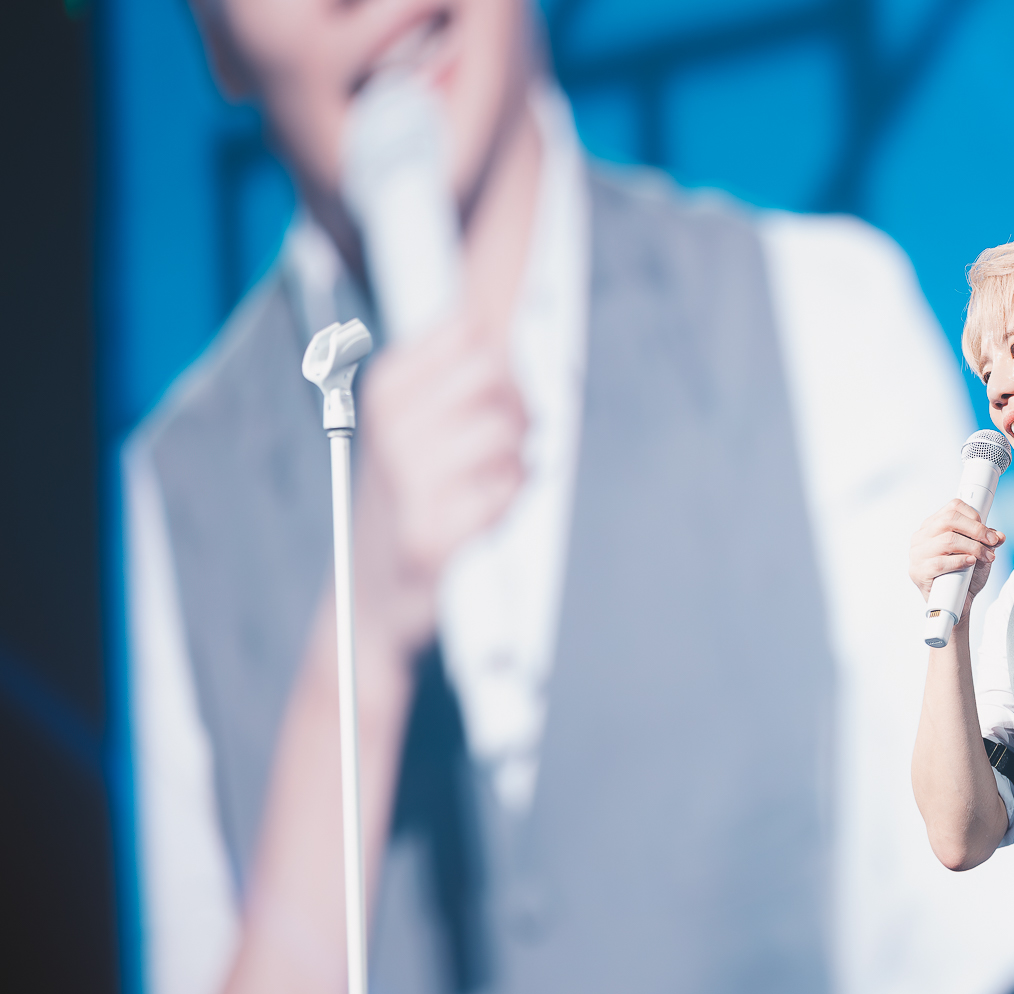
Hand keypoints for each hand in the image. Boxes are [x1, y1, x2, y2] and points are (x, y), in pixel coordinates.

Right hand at [349, 316, 526, 661]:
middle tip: (508, 434)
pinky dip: (511, 498)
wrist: (372, 591)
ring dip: (519, 456)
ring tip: (494, 475)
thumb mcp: (417, 415)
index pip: (470, 326)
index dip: (508, 346)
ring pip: (509, 433)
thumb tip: (514, 261)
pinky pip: (508, 491)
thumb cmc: (410, 492)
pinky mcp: (429, 534)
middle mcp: (391, 425)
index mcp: (387, 386)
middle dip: (520, 402)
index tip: (504, 371)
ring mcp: (408, 480)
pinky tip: (484, 507)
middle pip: (499, 373)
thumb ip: (464, 357)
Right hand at [909, 500, 1003, 601]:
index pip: (952, 508)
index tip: (988, 531)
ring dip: (973, 548)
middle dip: (976, 530)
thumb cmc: (964, 577)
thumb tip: (999, 536)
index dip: (974, 516)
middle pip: (949, 520)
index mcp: (933, 526)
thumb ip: (987, 542)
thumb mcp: (980, 555)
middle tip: (991, 542)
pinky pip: (940, 562)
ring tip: (985, 557)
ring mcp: (917, 555)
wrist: (957, 605)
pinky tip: (971, 563)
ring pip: (947, 540)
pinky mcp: (918, 572)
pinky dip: (960, 561)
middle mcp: (921, 537)